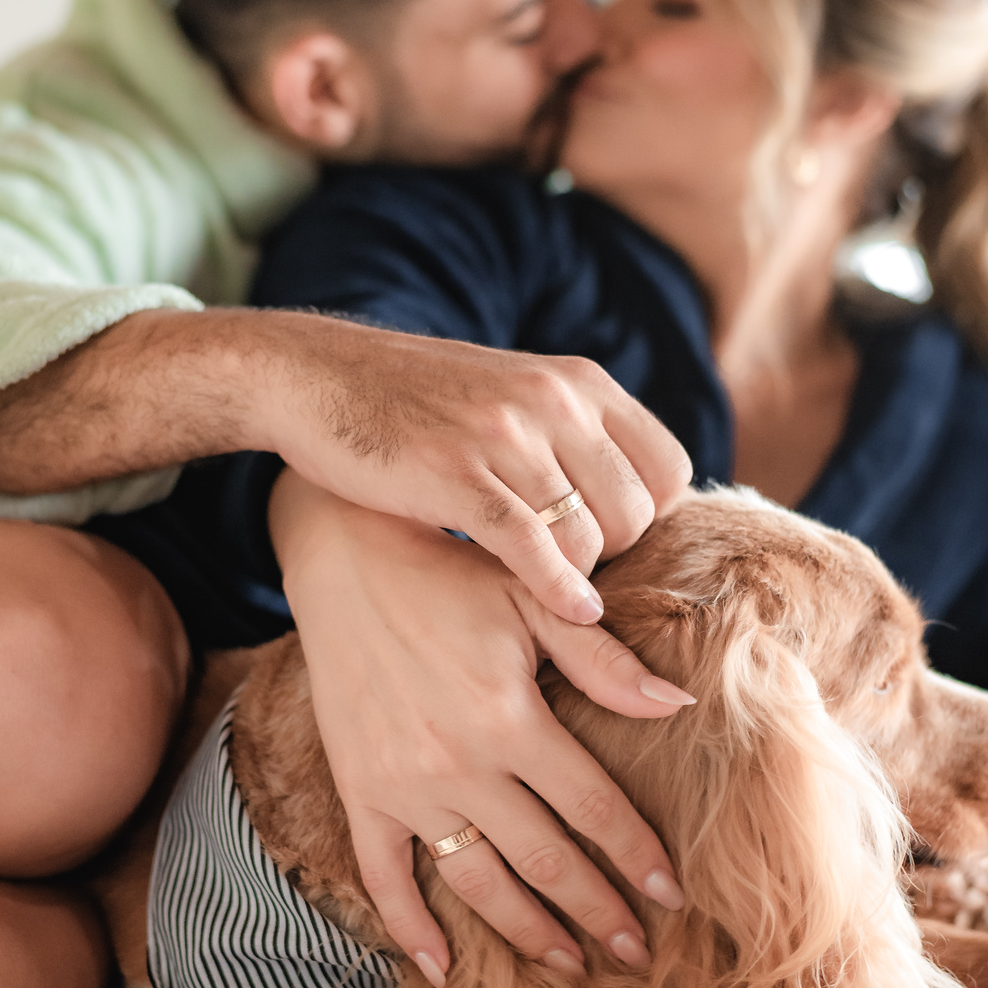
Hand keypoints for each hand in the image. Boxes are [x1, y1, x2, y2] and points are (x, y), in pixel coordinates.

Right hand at [257, 314, 691, 623]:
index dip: (653, 518)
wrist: (317, 376)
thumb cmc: (418, 401)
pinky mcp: (456, 473)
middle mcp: (554, 400)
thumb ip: (575, 431)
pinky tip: (568, 610)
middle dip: (614, 557)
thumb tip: (640, 497)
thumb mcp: (514, 394)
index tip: (612, 544)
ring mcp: (505, 435)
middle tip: (575, 574)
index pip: (669, 467)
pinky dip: (558, 588)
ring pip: (589, 536)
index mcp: (578, 381)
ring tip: (548, 585)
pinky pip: (533, 546)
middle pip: (636, 512)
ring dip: (578, 576)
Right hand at [270, 472, 689, 984]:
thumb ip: (605, 661)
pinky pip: (384, 877)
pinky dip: (410, 928)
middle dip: (597, 912)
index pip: (593, 806)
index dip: (637, 854)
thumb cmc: (452, 576)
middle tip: (637, 955)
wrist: (346, 561)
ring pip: (477, 882)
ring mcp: (403, 785)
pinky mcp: (358, 791)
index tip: (673, 894)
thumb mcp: (534, 602)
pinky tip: (442, 969)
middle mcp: (457, 764)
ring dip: (527, 932)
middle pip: (545, 859)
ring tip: (570, 965)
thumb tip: (678, 706)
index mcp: (510, 718)